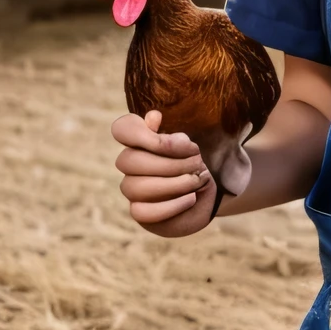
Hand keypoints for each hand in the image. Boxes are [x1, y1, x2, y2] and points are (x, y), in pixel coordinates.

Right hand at [111, 110, 216, 237]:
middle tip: (197, 163)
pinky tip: (191, 198)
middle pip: (129, 159)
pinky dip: (171, 205)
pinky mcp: (139, 212)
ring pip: (135, 187)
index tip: (172, 140)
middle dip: (169, 162)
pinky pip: (141, 212)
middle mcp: (131, 165)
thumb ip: (172, 137)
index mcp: (141, 142)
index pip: (123, 129)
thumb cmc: (195, 168)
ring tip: (196, 181)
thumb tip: (153, 117)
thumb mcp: (191, 149)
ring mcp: (132, 189)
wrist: (207, 196)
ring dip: (173, 183)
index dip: (138, 131)